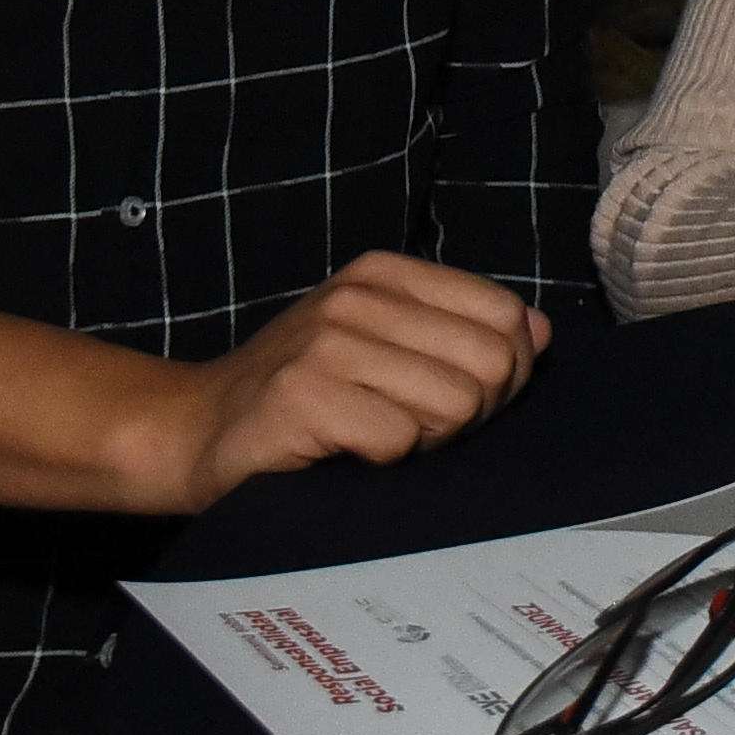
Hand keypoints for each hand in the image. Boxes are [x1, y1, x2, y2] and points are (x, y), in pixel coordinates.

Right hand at [142, 252, 553, 505]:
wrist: (194, 433)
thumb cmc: (303, 399)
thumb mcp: (384, 346)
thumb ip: (460, 333)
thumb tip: (540, 333)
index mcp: (385, 273)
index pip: (507, 316)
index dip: (504, 374)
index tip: (460, 402)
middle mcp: (358, 295)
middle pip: (492, 363)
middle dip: (471, 415)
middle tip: (416, 431)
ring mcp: (328, 342)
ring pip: (455, 403)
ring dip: (426, 441)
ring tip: (376, 439)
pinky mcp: (302, 396)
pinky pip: (398, 439)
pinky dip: (383, 461)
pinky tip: (345, 453)